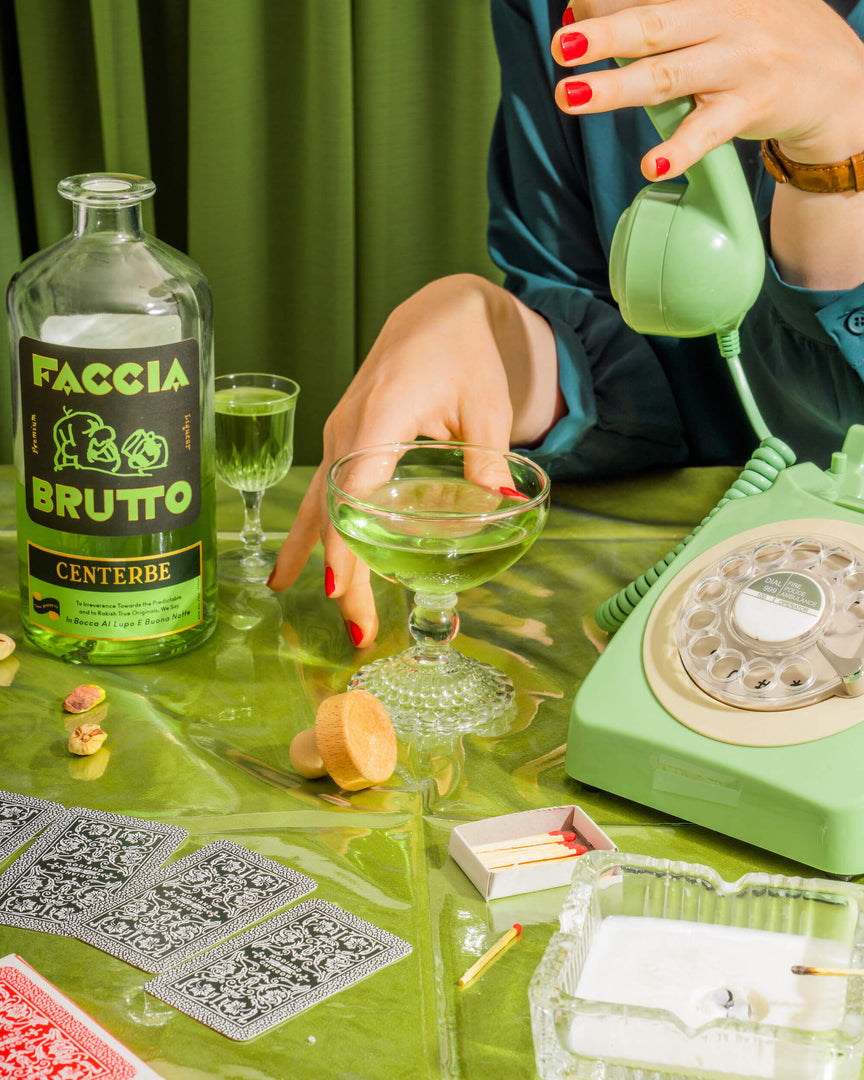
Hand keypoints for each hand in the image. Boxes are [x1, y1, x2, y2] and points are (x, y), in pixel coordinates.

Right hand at [267, 274, 558, 645]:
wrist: (438, 313)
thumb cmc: (464, 352)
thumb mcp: (486, 404)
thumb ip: (487, 457)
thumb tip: (499, 507)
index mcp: (380, 415)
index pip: (354, 489)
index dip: (346, 541)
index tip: (344, 587)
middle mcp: (348, 429)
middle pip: (333, 511)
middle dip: (342, 572)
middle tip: (358, 629)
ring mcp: (339, 434)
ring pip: (320, 506)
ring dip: (316, 557)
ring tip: (302, 603)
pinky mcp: (343, 440)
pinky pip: (321, 493)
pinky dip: (309, 532)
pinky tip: (288, 569)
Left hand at [551, 0, 863, 180]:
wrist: (835, 77)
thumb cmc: (760, 40)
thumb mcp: (719, 11)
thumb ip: (661, 14)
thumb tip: (584, 15)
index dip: (608, 3)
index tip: (573, 8)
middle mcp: (725, 18)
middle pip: (655, 23)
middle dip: (605, 34)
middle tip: (562, 46)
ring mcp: (739, 64)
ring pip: (668, 75)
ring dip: (617, 89)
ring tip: (572, 96)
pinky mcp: (751, 107)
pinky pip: (708, 132)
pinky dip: (678, 150)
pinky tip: (650, 163)